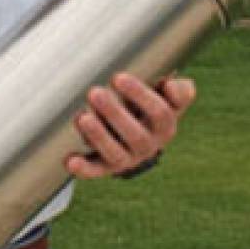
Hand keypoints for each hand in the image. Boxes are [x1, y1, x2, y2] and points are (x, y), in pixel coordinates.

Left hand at [66, 74, 194, 179]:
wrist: (139, 134)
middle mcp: (149, 145)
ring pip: (115, 153)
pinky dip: (84, 168)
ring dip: (99, 137)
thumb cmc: (151, 105)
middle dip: (114, 114)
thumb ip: (179, 91)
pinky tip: (70, 161)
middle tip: (95, 92)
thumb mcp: (169, 98)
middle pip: (136, 134)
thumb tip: (170, 86)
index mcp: (165, 126)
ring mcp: (128, 158)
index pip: (159, 113)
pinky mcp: (107, 167)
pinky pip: (96, 170)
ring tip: (83, 117)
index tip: (118, 77)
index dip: (140, 96)